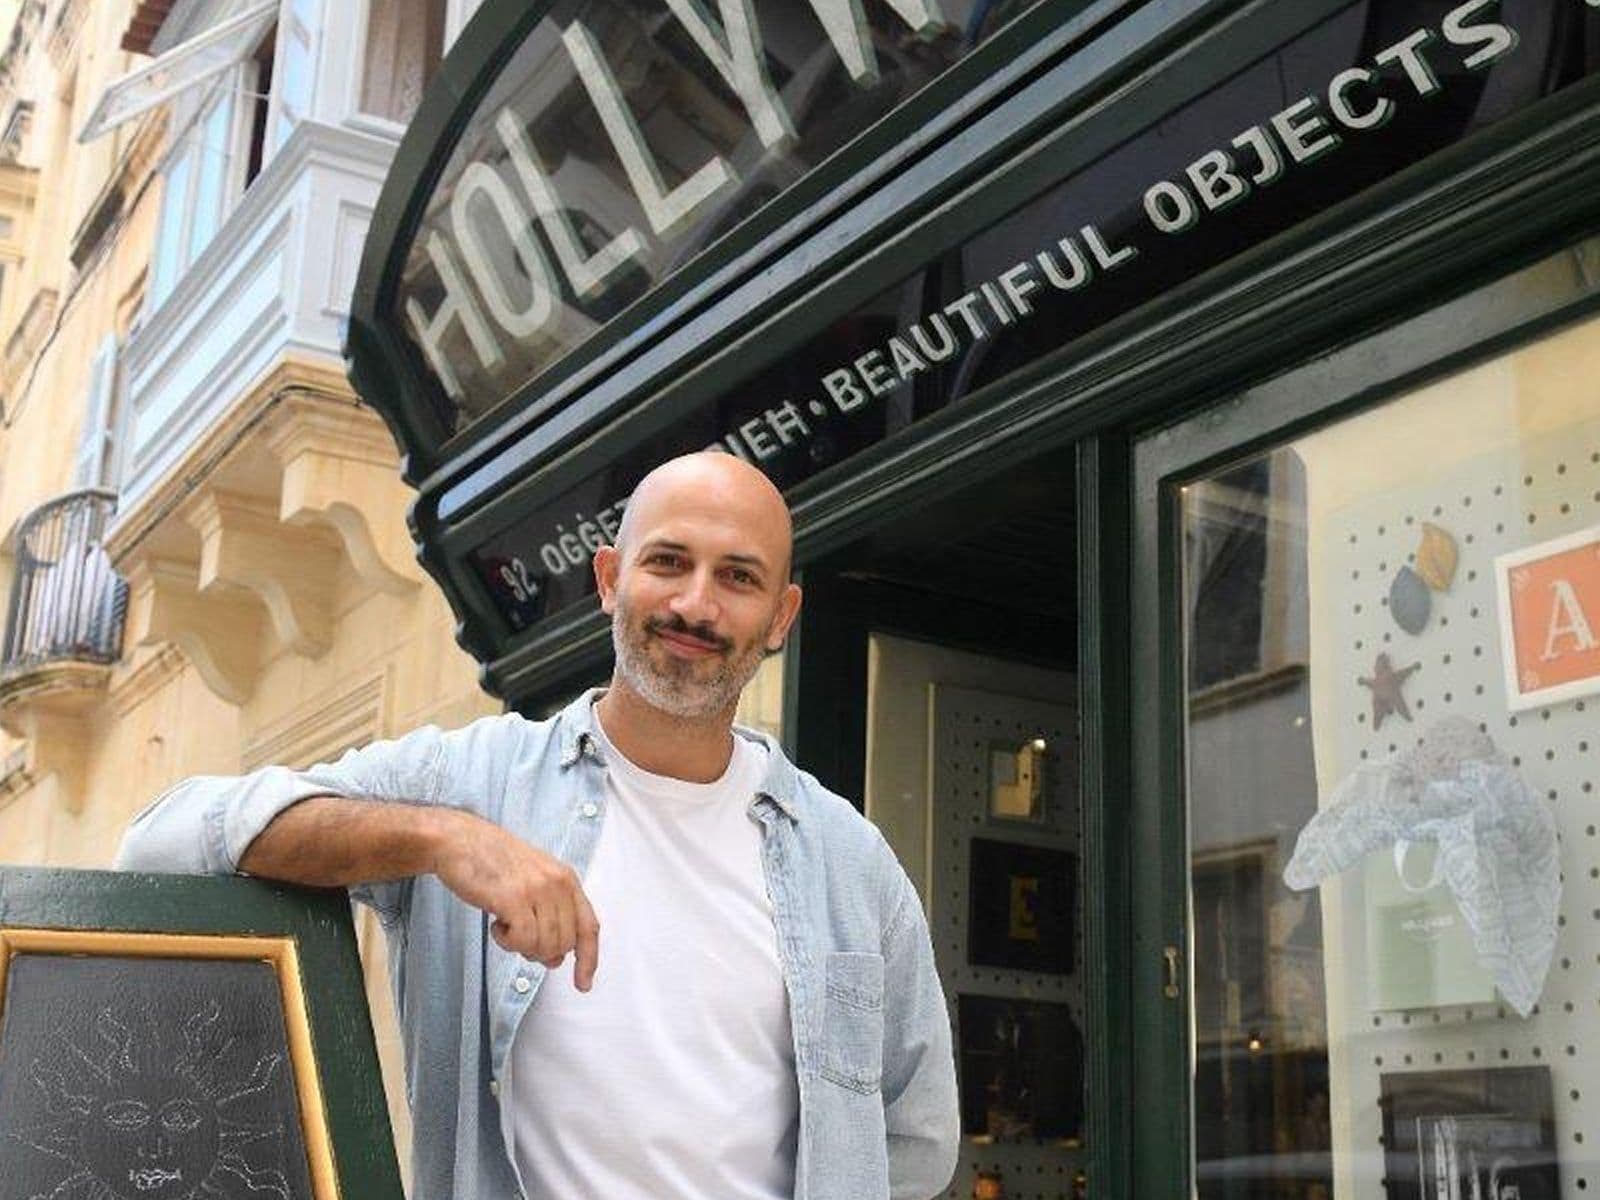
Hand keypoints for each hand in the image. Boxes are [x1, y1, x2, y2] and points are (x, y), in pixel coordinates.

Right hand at [431, 810, 599, 989]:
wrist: (459, 841)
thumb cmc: (492, 862)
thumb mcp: (533, 881)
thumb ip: (550, 916)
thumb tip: (555, 959)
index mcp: (566, 878)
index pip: (589, 926)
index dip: (588, 959)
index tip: (583, 983)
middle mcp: (557, 883)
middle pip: (565, 943)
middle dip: (542, 952)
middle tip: (518, 938)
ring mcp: (537, 890)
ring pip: (544, 945)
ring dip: (521, 946)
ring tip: (505, 926)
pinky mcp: (514, 899)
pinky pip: (523, 940)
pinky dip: (507, 942)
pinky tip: (496, 926)